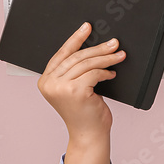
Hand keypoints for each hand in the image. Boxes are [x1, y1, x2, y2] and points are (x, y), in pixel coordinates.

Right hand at [38, 22, 122, 163]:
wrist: (88, 135)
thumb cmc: (83, 112)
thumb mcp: (72, 88)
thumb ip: (73, 70)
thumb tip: (90, 47)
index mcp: (45, 81)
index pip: (61, 53)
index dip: (76, 39)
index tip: (87, 28)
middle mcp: (50, 84)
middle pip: (76, 57)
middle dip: (97, 48)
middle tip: (112, 43)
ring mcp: (61, 88)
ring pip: (86, 63)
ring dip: (106, 58)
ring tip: (118, 54)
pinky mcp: (75, 92)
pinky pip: (94, 73)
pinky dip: (105, 71)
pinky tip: (111, 73)